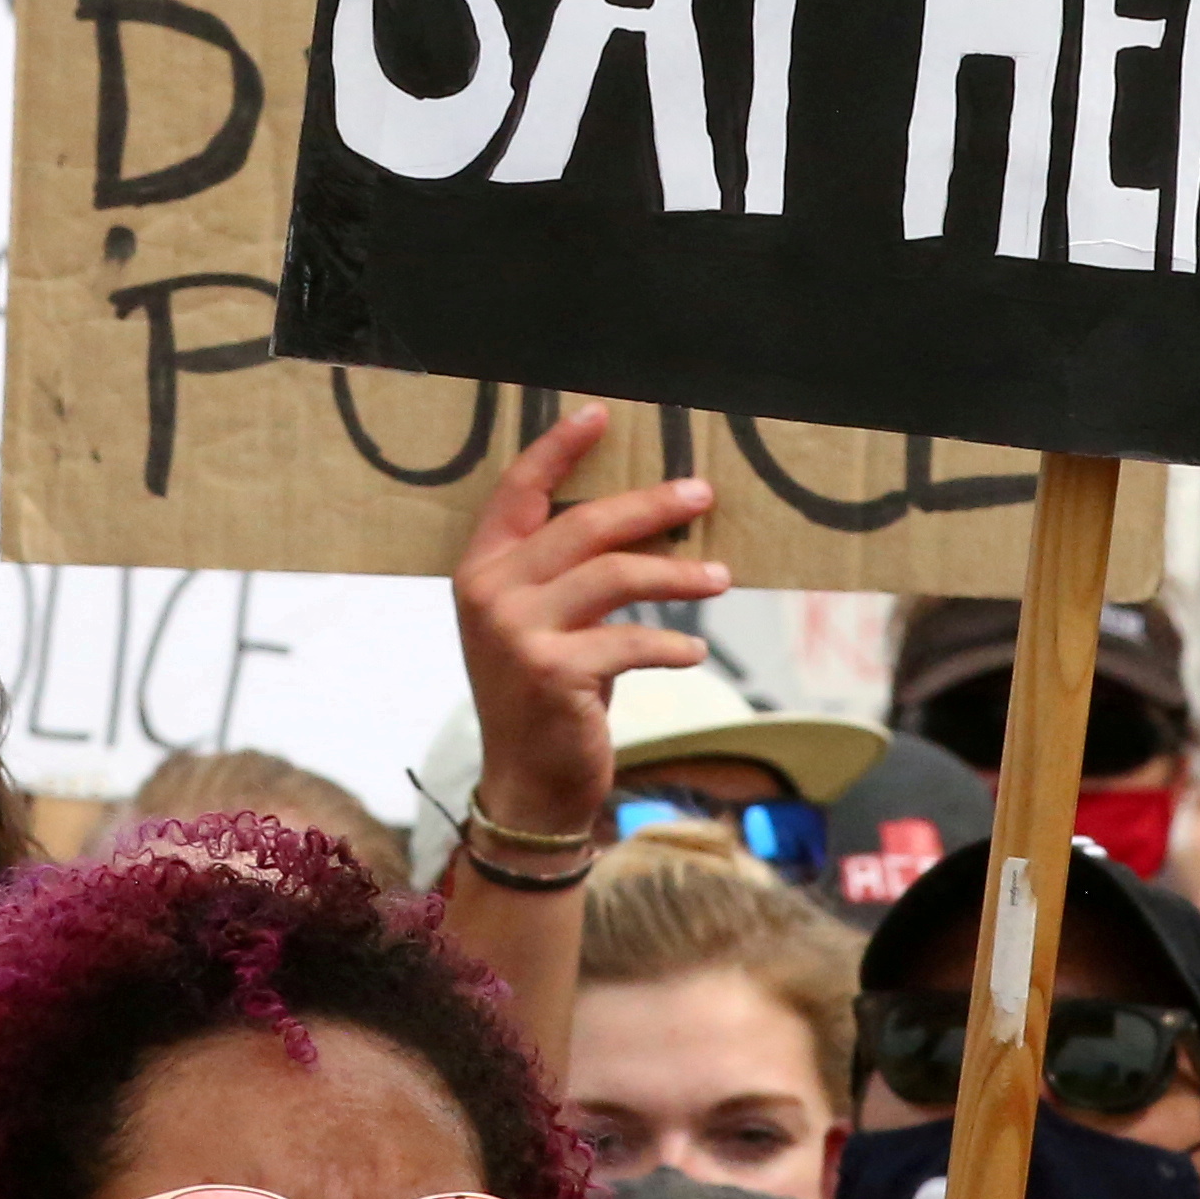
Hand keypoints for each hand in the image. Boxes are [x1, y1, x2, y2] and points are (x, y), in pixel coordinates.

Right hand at [449, 407, 721, 841]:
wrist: (526, 785)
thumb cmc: (543, 694)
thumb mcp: (538, 624)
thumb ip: (569, 574)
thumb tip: (651, 521)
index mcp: (480, 569)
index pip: (517, 489)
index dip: (560, 447)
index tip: (603, 413)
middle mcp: (489, 593)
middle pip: (583, 524)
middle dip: (650, 505)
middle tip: (701, 494)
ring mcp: (517, 633)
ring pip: (616, 575)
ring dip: (678, 575)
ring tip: (720, 579)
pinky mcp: (554, 673)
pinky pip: (632, 640)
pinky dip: (671, 645)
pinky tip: (693, 652)